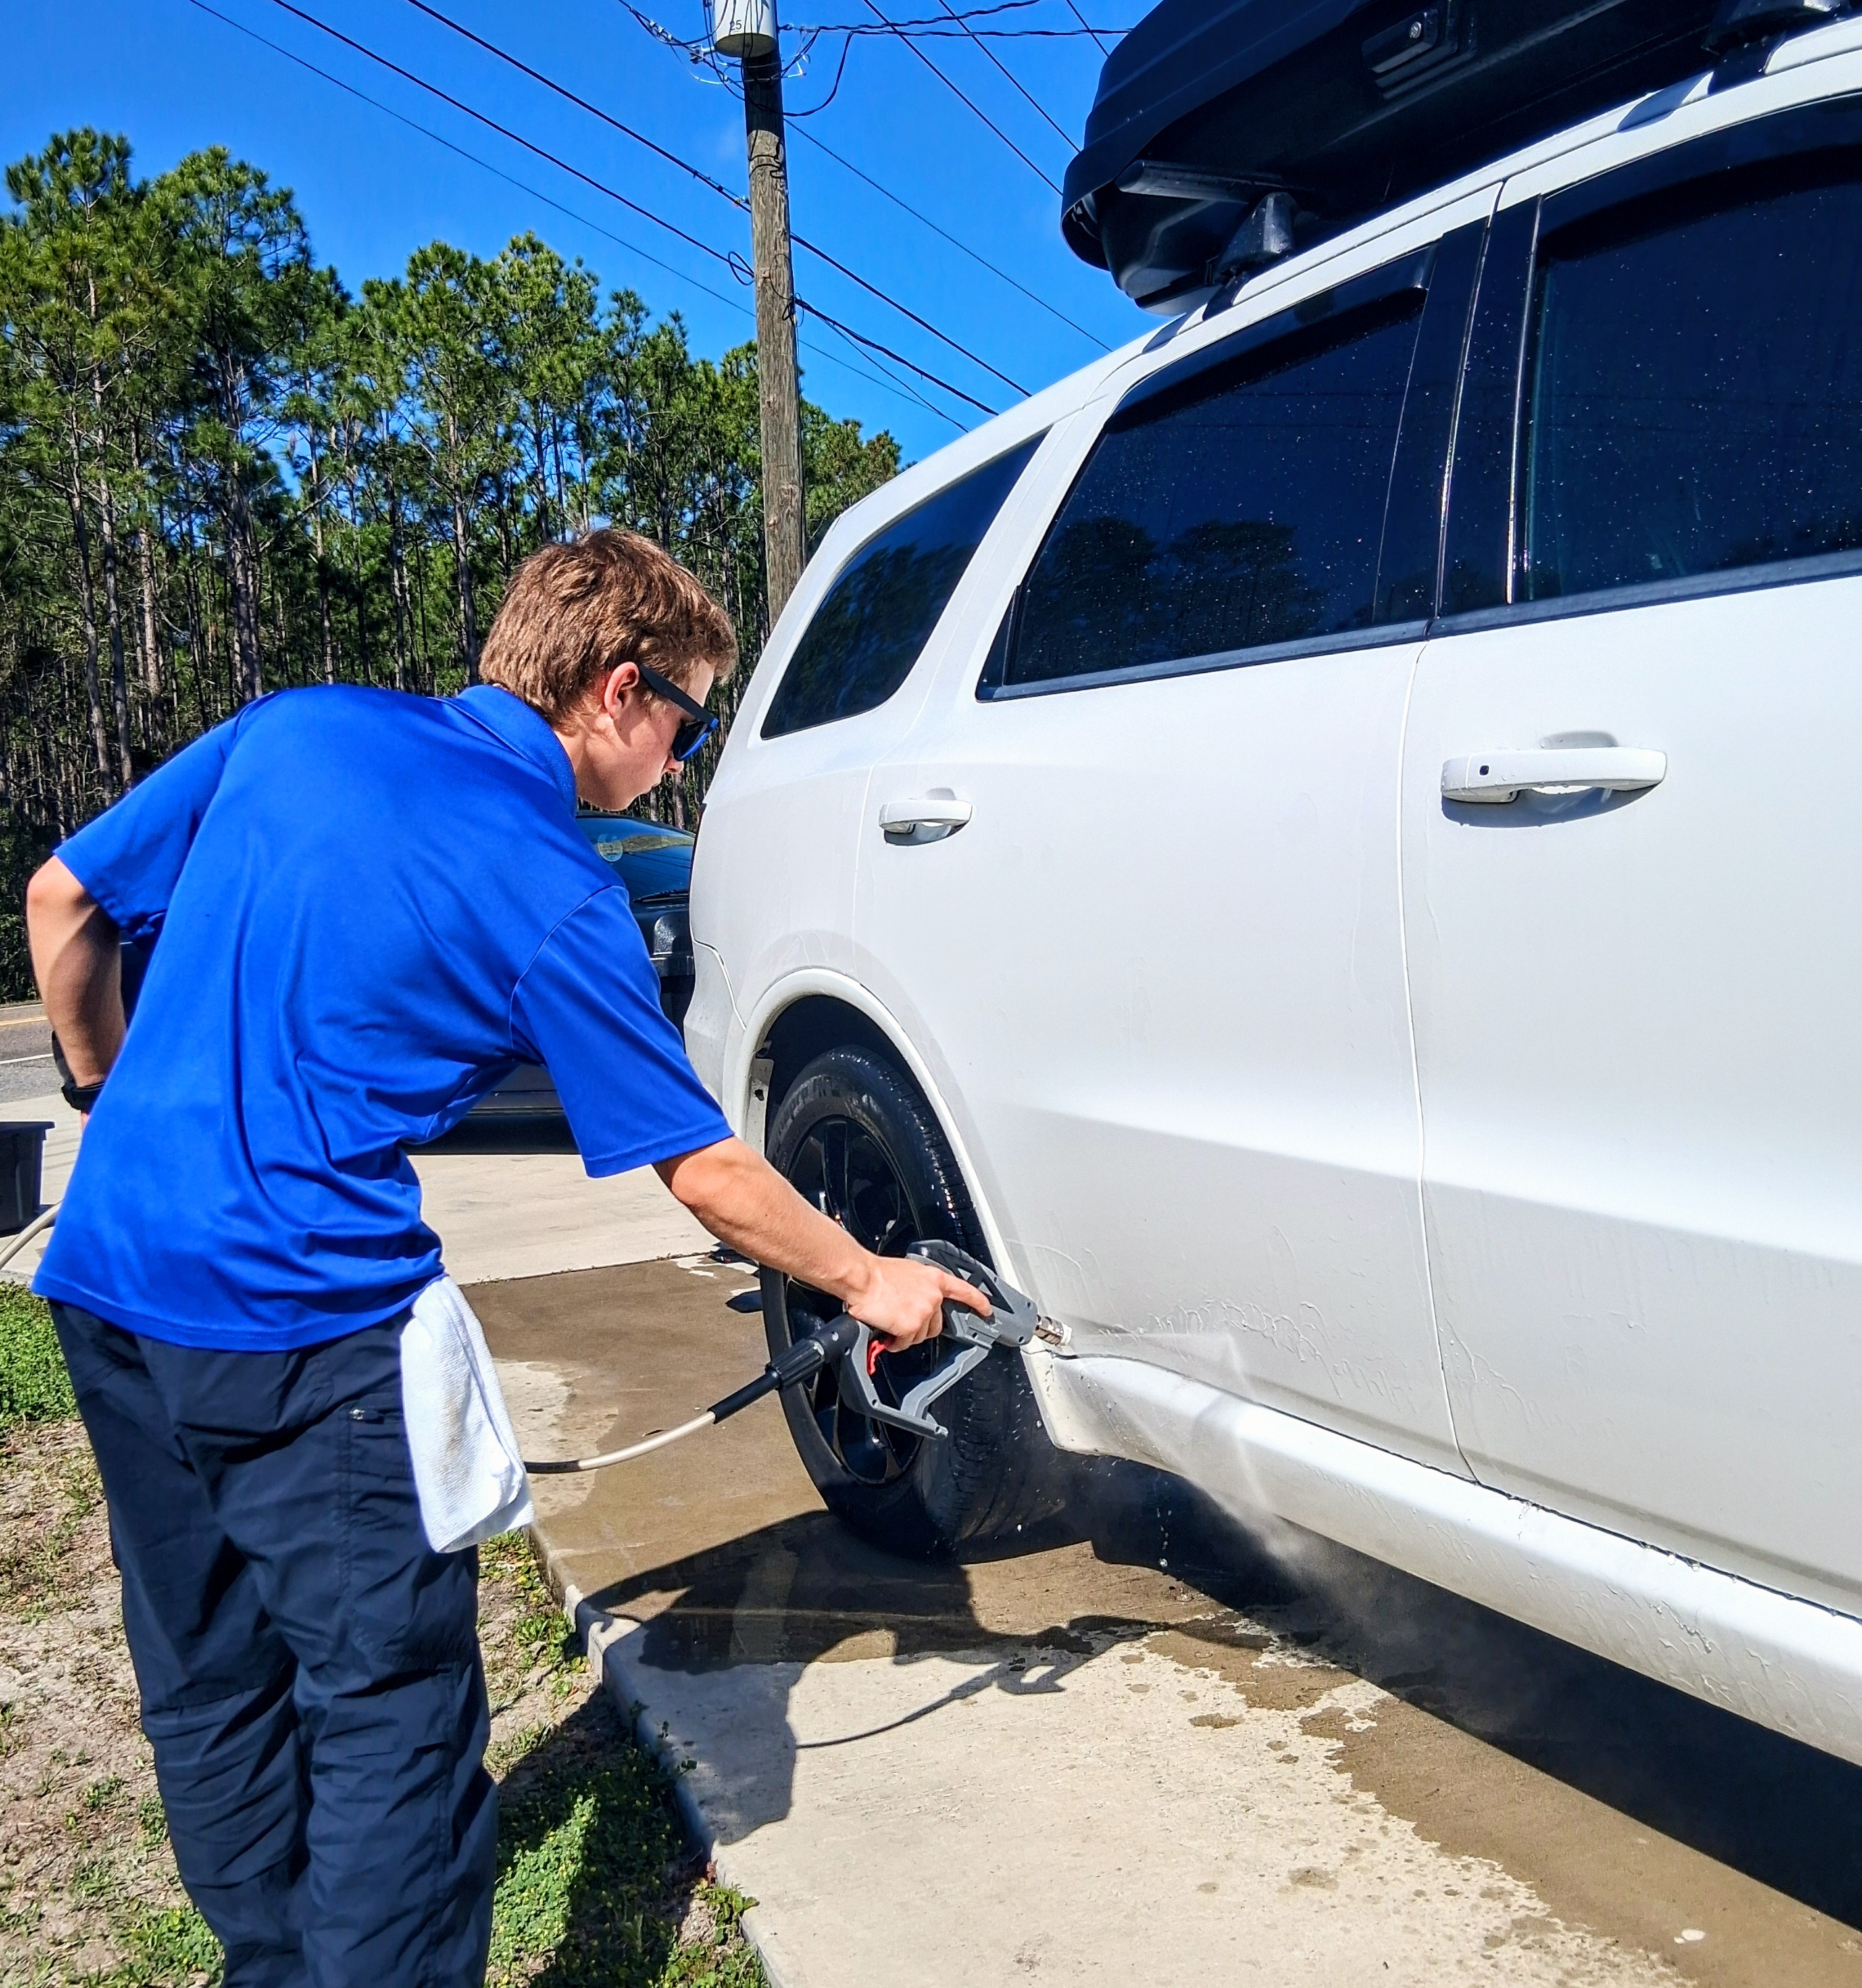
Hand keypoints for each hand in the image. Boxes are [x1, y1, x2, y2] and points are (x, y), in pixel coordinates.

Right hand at [847, 1253, 990, 1351]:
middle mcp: (933, 1295)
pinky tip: (886, 1331)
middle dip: (921, 1327)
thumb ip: (919, 1286)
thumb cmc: (876, 1273)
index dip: (978, 1302)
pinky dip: (895, 1342)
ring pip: (920, 1336)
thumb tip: (917, 1298)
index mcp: (933, 1279)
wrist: (862, 1277)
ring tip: (889, 1322)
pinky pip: (905, 1343)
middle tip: (902, 1321)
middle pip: (936, 1324)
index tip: (986, 1310)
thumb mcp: (907, 1272)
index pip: (964, 1290)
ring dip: (905, 1335)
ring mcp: (924, 1312)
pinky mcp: (911, 1326)